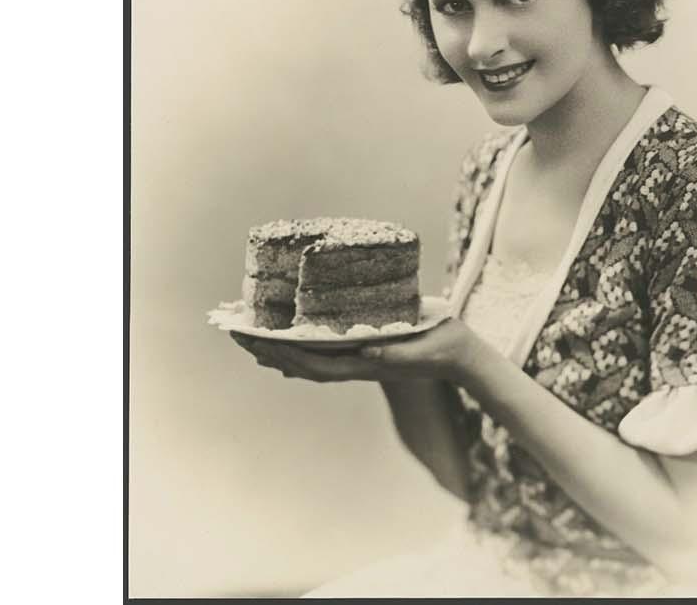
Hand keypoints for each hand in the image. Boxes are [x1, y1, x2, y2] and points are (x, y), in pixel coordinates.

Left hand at [230, 319, 485, 383]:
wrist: (459, 356)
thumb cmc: (442, 349)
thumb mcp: (421, 350)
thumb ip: (395, 356)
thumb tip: (365, 353)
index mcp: (363, 365)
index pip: (312, 363)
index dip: (281, 353)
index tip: (254, 340)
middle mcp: (354, 364)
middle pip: (301, 364)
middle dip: (268, 350)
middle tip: (236, 331)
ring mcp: (358, 360)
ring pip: (308, 359)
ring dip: (278, 350)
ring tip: (251, 336)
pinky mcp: (364, 350)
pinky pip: (323, 354)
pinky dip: (300, 349)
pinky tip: (288, 343)